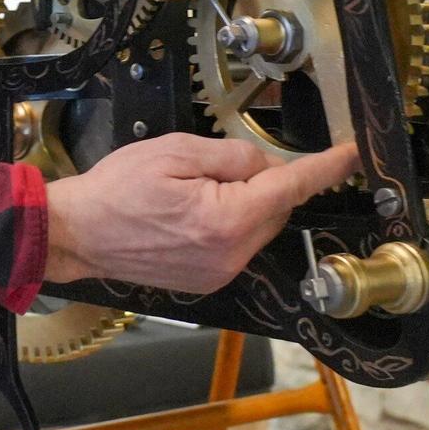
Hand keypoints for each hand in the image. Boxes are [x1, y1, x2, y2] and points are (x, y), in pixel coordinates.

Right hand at [42, 134, 359, 294]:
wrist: (78, 232)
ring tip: (193, 189)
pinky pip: (238, 243)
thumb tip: (265, 165)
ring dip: (244, 203)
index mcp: (226, 220)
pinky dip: (229, 222)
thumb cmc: (118, 188)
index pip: (292, 188)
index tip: (350, 153)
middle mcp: (231, 255)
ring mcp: (220, 272)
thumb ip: (232, 155)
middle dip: (263, 181)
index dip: (326, 168)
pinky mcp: (209, 280)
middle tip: (216, 164)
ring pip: (257, 227)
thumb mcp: (176, 150)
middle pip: (275, 209)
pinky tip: (191, 211)